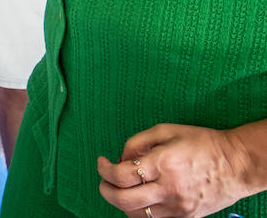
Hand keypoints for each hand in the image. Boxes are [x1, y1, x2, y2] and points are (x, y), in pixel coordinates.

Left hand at [97, 124, 254, 217]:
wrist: (237, 164)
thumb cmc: (202, 143)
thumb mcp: (166, 130)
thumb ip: (137, 142)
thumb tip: (120, 158)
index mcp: (162, 164)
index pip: (121, 175)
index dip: (104, 170)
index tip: (102, 163)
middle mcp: (169, 189)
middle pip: (123, 200)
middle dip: (106, 190)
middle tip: (105, 181)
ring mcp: (178, 206)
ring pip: (137, 215)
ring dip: (123, 203)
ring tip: (124, 189)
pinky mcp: (186, 216)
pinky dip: (142, 211)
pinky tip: (142, 198)